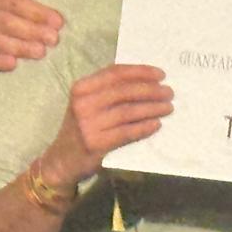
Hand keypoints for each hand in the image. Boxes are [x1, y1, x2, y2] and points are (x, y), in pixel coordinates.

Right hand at [40, 63, 172, 183]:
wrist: (61, 160)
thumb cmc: (80, 128)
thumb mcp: (87, 104)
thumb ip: (109, 91)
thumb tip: (147, 82)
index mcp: (82, 88)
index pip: (115, 73)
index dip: (141, 71)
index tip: (160, 74)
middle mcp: (83, 103)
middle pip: (125, 91)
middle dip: (151, 90)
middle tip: (169, 92)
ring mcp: (88, 124)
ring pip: (128, 111)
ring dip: (152, 108)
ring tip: (168, 107)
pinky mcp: (96, 143)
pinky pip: (127, 132)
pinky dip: (144, 127)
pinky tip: (156, 124)